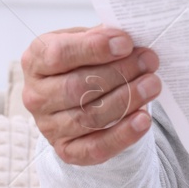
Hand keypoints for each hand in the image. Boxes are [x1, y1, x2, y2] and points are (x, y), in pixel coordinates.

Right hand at [20, 25, 160, 165]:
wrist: (79, 98)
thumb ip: (100, 38)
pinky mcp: (67, 150)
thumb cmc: (82, 62)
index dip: (94, 48)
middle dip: (119, 73)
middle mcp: (36, 95)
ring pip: (89, 116)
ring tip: (152, 85)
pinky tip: (143, 119)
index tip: (126, 43)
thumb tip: (125, 37)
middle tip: (149, 62)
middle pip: (77, 87)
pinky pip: (95, 148)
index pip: (59, 54)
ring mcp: (48, 126)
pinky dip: (122, 135)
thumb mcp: (85, 42)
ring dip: (127, 100)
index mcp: (36, 61)